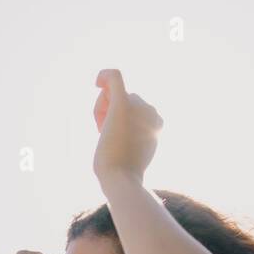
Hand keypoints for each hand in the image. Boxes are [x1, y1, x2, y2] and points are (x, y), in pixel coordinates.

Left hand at [92, 68, 161, 184]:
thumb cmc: (123, 174)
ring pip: (115, 94)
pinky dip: (105, 75)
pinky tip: (96, 80)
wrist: (121, 178)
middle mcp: (152, 112)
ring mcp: (138, 106)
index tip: (114, 136)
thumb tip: (116, 135)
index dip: (119, 118)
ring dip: (103, 108)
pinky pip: (114, 77)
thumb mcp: (132, 157)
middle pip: (125, 99)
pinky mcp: (122, 103)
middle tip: (104, 134)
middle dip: (110, 112)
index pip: (134, 109)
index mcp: (157, 123)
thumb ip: (130, 141)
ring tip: (102, 132)